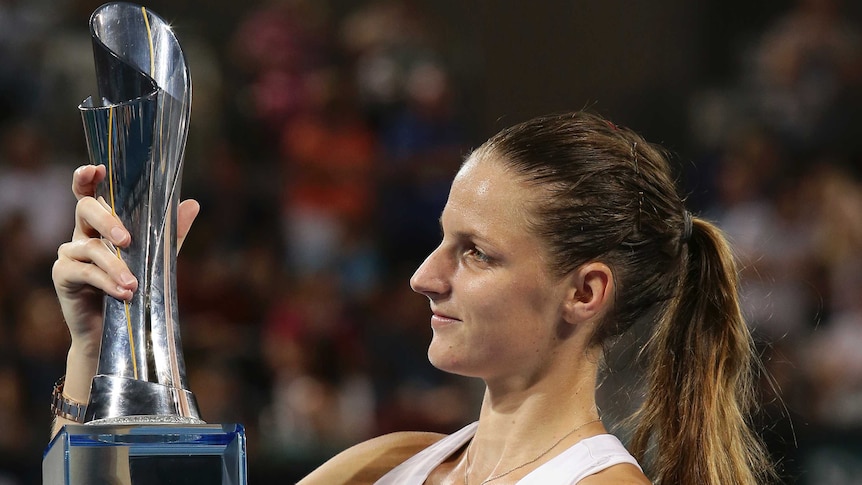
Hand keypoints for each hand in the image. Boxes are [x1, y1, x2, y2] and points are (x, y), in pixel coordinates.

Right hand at [51, 165, 198, 402]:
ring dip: (116, 265)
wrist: (116, 330)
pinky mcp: (63, 276)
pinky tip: (125, 293)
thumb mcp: (157, 258)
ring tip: (134, 284)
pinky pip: (85, 272)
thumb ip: (171, 232)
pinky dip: (107, 282)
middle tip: (128, 239)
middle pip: (85, 210)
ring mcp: (68, 254)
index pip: (88, 194)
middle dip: (107, 220)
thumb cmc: (135, 287)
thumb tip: (193, 203)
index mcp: (100, 225)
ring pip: (90, 247)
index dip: (86, 178)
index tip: (95, 168)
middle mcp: (81, 234)